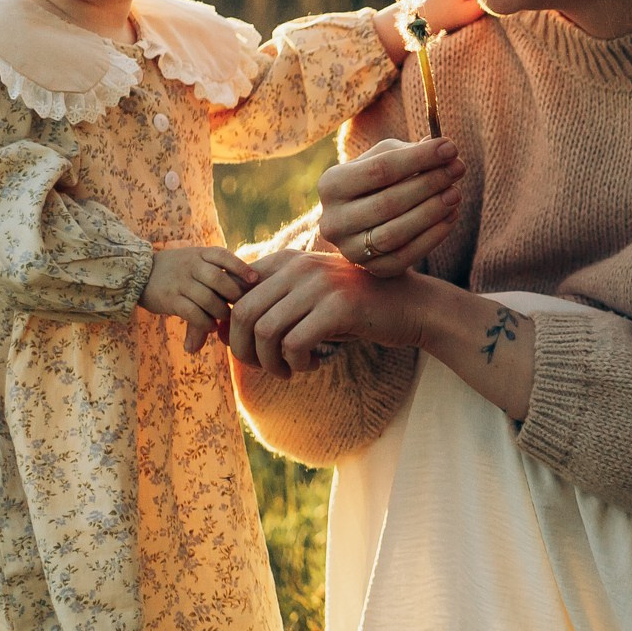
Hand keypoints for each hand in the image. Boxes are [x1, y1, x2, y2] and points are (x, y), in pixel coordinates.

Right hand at [140, 245, 260, 352]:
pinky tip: (211, 326)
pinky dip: (205, 322)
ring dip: (221, 312)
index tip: (255, 281)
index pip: (224, 256)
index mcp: (201, 254)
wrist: (139, 273)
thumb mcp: (197, 260)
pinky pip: (193, 313)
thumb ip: (220, 270)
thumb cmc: (179, 270)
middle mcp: (191, 265)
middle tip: (241, 307)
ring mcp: (180, 282)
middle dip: (234, 296)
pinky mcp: (170, 299)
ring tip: (225, 318)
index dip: (241, 268)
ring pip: (208, 299)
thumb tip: (256, 282)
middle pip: (220, 280)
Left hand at [226, 250, 423, 377]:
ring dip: (269, 362)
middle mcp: (300, 266)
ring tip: (287, 370)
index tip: (239, 348)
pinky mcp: (338, 307)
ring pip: (264, 331)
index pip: (236, 291)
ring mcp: (319, 285)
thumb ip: (271, 306)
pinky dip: (295, 363)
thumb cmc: (357, 309)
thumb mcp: (310, 299)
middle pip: (242, 313)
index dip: (226, 325)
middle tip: (263, 368)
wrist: (412, 307)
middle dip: (243, 350)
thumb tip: (218, 331)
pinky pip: (294, 344)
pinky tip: (311, 365)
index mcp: (289, 260)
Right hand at [317, 138, 464, 276]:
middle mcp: (333, 220)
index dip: (418, 158)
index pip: (379, 169)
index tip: (450, 148)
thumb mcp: (386, 159)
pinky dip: (433, 236)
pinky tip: (451, 216)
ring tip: (455, 193)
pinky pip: (406, 256)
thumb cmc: (379, 183)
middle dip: (429, 184)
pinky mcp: (373, 270)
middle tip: (458, 169)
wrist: (367, 224)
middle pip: (388, 202)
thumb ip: (411, 152)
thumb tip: (443, 148)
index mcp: (331, 185)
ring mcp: (350, 249)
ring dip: (431, 212)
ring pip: (395, 233)